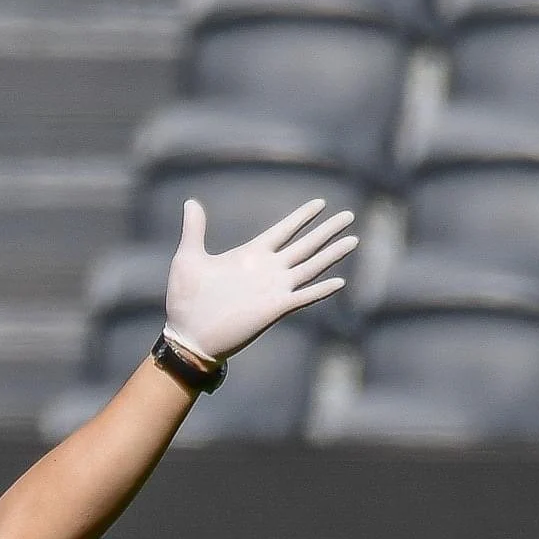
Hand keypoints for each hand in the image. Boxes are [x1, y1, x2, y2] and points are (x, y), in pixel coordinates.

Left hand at [163, 198, 357, 363]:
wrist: (187, 337)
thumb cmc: (184, 301)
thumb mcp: (188, 259)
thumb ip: (194, 230)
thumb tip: (191, 202)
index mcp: (250, 255)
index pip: (284, 230)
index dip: (302, 217)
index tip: (321, 203)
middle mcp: (267, 270)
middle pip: (305, 245)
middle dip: (327, 231)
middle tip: (349, 215)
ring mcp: (273, 289)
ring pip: (310, 267)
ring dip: (332, 254)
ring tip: (354, 239)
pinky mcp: (274, 309)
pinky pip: (303, 297)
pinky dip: (321, 290)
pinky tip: (340, 281)